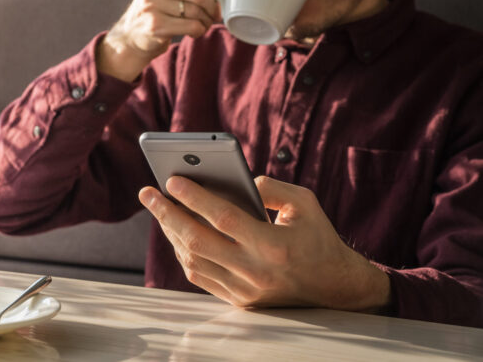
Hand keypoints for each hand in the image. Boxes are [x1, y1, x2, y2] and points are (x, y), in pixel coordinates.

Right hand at [96, 0, 224, 81]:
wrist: (132, 33)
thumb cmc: (158, 7)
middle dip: (213, 4)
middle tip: (214, 12)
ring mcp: (153, 6)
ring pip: (197, 11)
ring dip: (207, 20)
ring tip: (204, 22)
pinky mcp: (156, 26)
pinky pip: (191, 26)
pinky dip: (199, 30)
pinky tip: (195, 31)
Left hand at [138, 176, 390, 311]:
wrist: (335, 289)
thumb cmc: (319, 238)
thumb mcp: (305, 203)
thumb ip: (270, 187)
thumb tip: (234, 180)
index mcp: (273, 245)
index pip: (223, 218)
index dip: (194, 198)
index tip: (171, 179)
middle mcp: (255, 271)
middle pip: (197, 241)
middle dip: (166, 214)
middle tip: (147, 193)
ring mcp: (244, 290)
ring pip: (193, 261)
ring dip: (171, 233)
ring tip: (158, 209)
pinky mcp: (239, 301)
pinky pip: (200, 277)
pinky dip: (183, 254)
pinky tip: (175, 233)